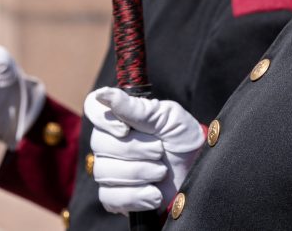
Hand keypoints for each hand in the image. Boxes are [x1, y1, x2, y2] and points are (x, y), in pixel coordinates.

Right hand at [85, 87, 204, 213]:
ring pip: (104, 172)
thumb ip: (135, 108)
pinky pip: (110, 198)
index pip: (92, 108)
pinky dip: (136, 196)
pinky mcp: (115, 196)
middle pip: (99, 144)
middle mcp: (108, 142)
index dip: (104, 121)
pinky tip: (154, 194)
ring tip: (161, 172)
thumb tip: (102, 94)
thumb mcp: (167, 117)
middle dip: (135, 150)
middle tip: (159, 150)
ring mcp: (109, 170)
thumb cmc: (182, 138)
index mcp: (119, 117)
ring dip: (139, 173)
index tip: (125, 130)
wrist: (198, 172)